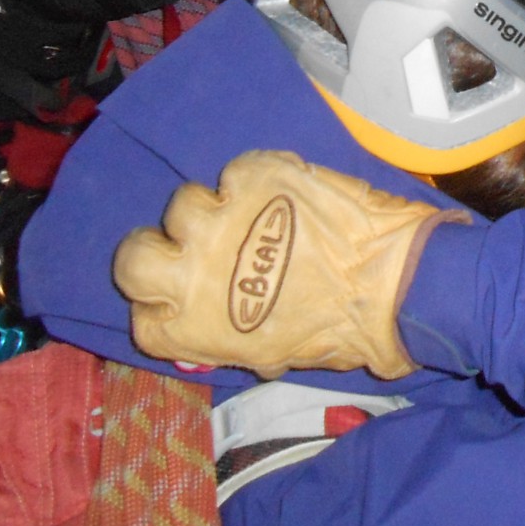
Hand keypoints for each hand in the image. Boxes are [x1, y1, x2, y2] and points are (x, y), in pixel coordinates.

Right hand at [113, 150, 469, 379]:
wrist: (391, 283)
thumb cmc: (341, 333)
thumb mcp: (272, 355)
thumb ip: (231, 337)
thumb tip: (225, 322)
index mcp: (191, 327)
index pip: (141, 314)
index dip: (162, 300)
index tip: (184, 292)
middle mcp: (191, 272)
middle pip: (133, 255)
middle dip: (156, 247)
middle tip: (195, 246)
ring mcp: (223, 216)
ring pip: (185, 202)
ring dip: (217, 208)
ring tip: (255, 217)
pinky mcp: (257, 173)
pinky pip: (238, 170)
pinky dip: (260, 179)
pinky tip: (289, 194)